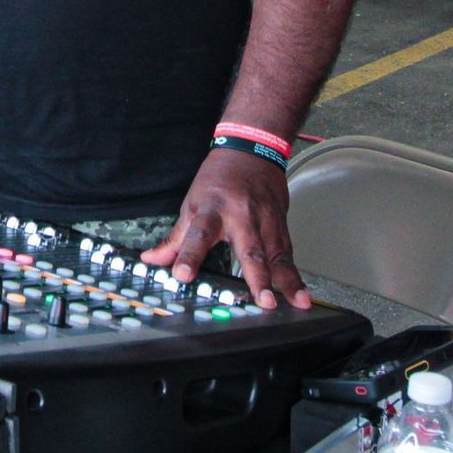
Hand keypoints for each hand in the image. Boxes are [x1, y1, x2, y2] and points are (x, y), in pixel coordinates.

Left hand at [140, 149, 310, 310]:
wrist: (251, 149)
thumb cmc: (218, 179)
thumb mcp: (192, 204)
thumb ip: (175, 239)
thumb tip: (150, 261)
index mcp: (211, 210)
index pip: (196, 235)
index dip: (188, 255)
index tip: (182, 275)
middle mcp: (241, 216)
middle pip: (249, 249)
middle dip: (258, 277)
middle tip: (263, 301)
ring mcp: (265, 221)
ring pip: (277, 254)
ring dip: (287, 281)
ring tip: (296, 303)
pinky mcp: (281, 225)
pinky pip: (288, 253)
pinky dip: (295, 275)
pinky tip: (302, 294)